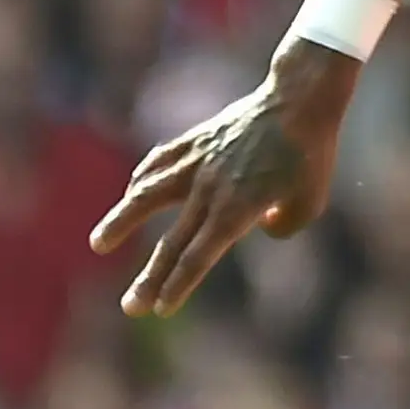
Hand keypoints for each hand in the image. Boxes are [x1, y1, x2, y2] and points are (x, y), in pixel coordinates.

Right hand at [90, 46, 356, 318]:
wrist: (298, 100)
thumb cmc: (311, 154)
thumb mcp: (311, 201)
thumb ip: (286, 225)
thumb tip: (264, 226)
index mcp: (237, 210)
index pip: (199, 257)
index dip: (178, 285)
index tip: (160, 308)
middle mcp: (209, 190)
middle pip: (172, 243)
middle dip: (150, 280)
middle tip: (129, 308)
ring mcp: (197, 163)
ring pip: (147, 196)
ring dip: (121, 221)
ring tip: (99, 244)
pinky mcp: (194, 140)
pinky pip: (159, 162)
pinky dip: (143, 178)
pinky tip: (132, 191)